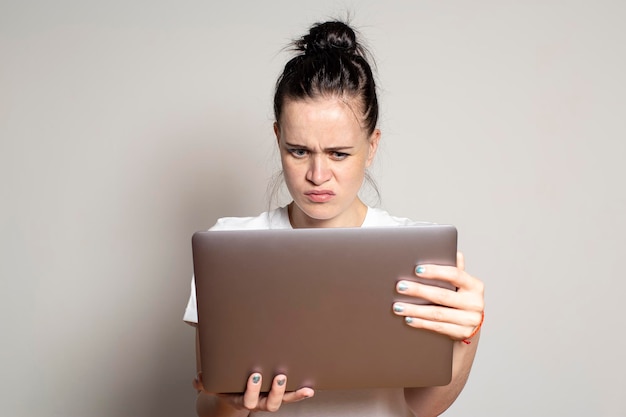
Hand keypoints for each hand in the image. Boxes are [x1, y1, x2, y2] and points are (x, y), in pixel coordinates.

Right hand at [194, 372, 313, 412]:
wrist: (235, 393)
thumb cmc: (227, 387)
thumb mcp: (215, 385)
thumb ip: (205, 383)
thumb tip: (198, 379)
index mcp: (243, 400)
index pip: (248, 399)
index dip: (253, 390)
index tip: (255, 376)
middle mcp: (259, 402)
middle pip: (269, 403)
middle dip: (274, 391)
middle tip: (279, 377)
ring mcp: (271, 399)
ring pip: (282, 401)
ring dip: (291, 393)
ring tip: (297, 384)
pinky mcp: (281, 395)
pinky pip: (293, 396)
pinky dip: (301, 393)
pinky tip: (309, 388)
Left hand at [392, 252, 483, 340]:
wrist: (469, 326)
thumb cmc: (459, 299)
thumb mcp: (459, 284)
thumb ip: (455, 269)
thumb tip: (453, 251)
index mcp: (474, 285)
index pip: (455, 275)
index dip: (436, 271)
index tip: (416, 269)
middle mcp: (475, 303)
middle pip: (442, 296)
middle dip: (418, 291)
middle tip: (400, 286)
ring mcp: (470, 320)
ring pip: (438, 314)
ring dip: (415, 310)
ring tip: (397, 306)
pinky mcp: (462, 334)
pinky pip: (438, 327)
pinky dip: (421, 323)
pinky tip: (408, 319)